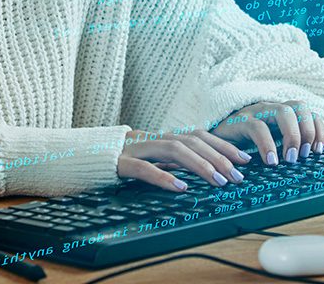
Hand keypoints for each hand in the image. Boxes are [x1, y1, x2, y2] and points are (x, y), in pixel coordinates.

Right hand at [117, 128, 250, 190]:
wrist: (80, 158)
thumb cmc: (118, 162)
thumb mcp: (150, 160)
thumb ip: (171, 163)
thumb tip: (202, 172)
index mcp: (160, 138)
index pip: (198, 135)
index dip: (222, 145)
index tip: (244, 160)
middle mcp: (151, 139)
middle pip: (191, 140)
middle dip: (218, 157)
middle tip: (237, 175)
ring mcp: (134, 149)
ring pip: (173, 149)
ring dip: (199, 165)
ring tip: (217, 180)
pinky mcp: (118, 163)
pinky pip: (144, 169)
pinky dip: (164, 177)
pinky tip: (180, 187)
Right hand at [210, 100, 323, 165]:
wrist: (210, 143)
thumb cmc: (242, 146)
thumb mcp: (267, 146)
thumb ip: (283, 148)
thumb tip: (305, 164)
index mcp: (280, 114)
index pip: (308, 112)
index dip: (317, 129)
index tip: (318, 151)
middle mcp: (270, 108)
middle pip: (299, 106)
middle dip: (307, 131)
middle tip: (302, 156)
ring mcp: (255, 111)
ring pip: (283, 111)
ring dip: (292, 135)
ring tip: (289, 159)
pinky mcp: (240, 120)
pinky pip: (258, 127)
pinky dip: (267, 144)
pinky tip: (270, 160)